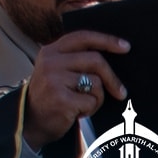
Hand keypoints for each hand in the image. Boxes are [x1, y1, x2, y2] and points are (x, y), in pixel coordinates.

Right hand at [24, 30, 128, 150]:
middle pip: (95, 60)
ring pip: (96, 83)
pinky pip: (91, 101)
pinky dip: (90, 110)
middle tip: (121, 92)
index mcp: (50, 51)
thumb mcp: (55, 70)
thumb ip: (74, 59)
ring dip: (97, 98)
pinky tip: (77, 112)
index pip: (83, 37)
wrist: (31, 120)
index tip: (126, 47)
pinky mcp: (61, 98)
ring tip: (83, 104)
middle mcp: (50, 62)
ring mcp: (54, 79)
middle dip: (112, 78)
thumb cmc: (51, 95)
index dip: (106, 40)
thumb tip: (111, 57)